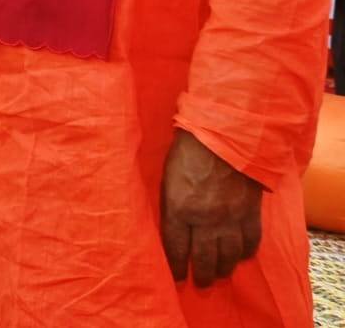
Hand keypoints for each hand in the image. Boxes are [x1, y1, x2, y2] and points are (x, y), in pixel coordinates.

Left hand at [160, 129, 262, 286]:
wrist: (227, 135)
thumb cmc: (189, 149)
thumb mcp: (168, 174)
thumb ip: (170, 199)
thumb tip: (171, 218)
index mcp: (179, 208)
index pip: (175, 247)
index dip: (176, 266)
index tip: (177, 276)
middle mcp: (205, 220)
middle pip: (204, 258)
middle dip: (202, 274)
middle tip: (200, 283)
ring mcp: (230, 219)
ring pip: (229, 256)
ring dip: (224, 268)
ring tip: (220, 274)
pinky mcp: (251, 213)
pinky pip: (251, 242)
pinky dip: (246, 252)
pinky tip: (242, 256)